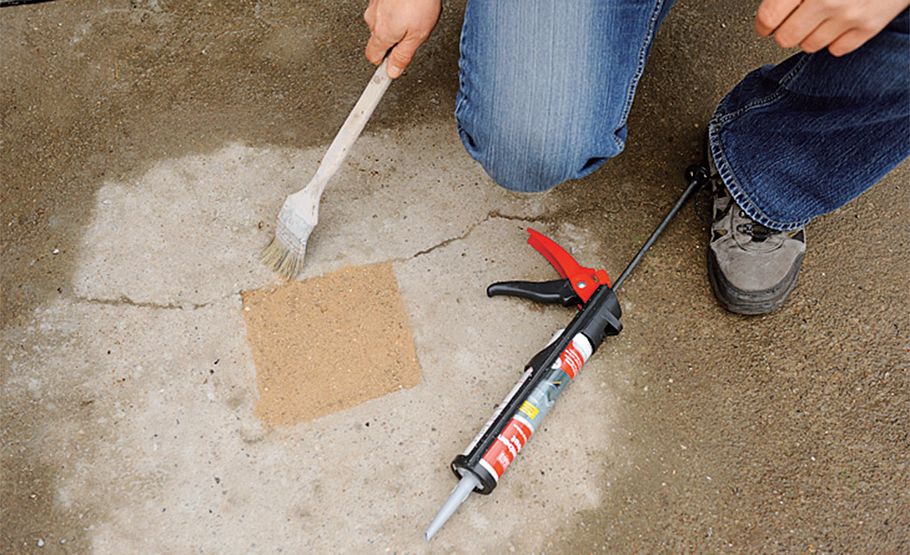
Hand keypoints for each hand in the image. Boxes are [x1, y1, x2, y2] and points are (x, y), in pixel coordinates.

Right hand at [364, 0, 441, 77]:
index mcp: (382, 34)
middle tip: (410, 39)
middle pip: (378, 42)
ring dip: (394, 25)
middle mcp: (373, 20)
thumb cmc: (419, 1)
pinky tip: (408, 7)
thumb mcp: (417, 35)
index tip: (387, 74)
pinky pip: (383, 11)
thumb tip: (393, 71)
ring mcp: (374, 6)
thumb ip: (403, 55)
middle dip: (392, 43)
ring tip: (412, 18)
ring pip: (380, 25)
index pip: (373, 59)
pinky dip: (394, 11)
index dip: (383, 66)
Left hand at [755, 0, 909, 55]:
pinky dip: (833, 39)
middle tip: (792, 20)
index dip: (763, 24)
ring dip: (809, 34)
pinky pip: (836, 49)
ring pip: (809, 46)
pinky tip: (837, 22)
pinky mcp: (869, 27)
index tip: (765, 24)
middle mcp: (828, 0)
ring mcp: (850, 16)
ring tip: (818, 17)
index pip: (769, 18)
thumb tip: (769, 5)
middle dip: (785, 30)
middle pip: (786, 38)